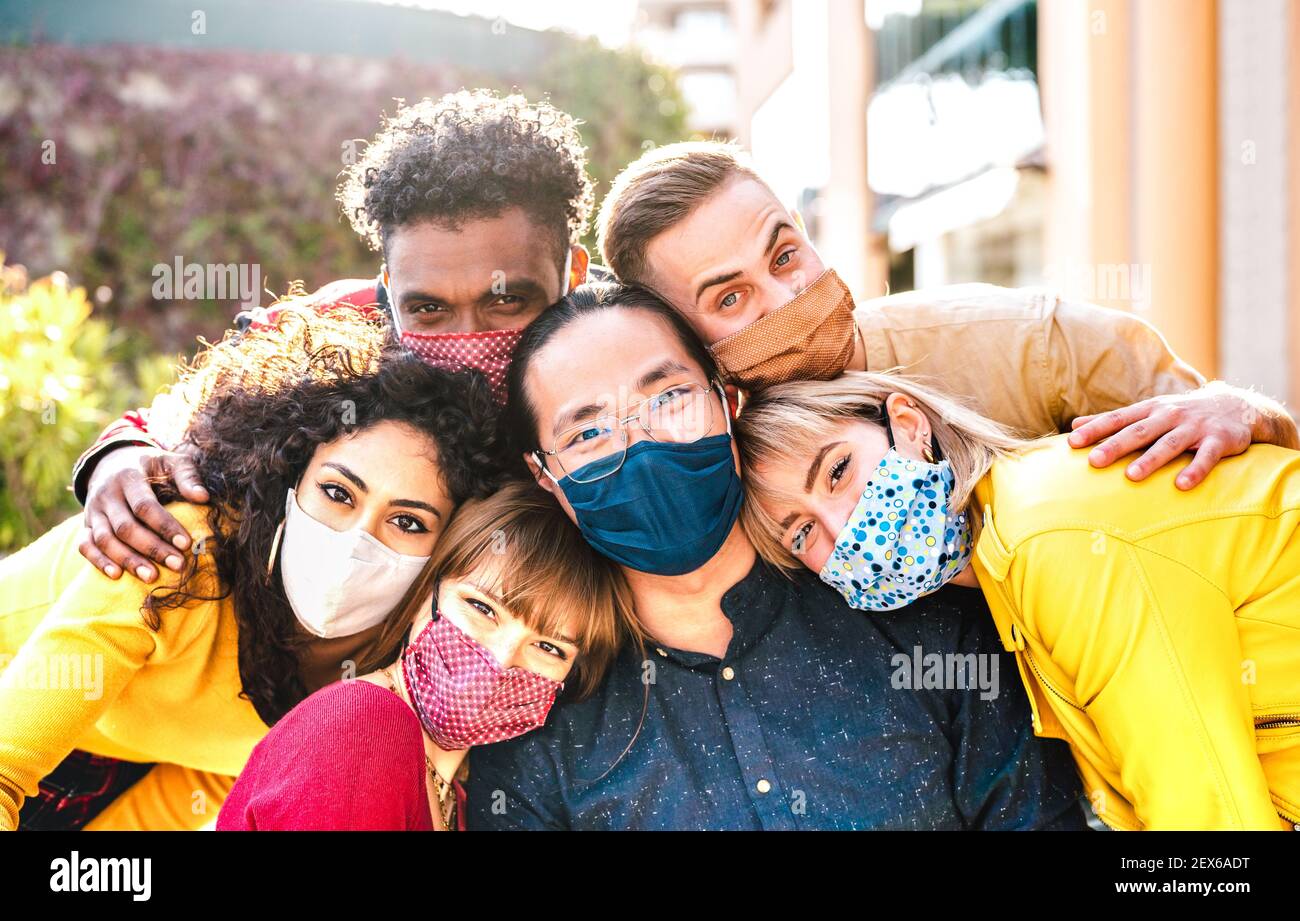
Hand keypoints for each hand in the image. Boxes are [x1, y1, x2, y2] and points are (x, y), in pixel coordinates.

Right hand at [78, 445, 209, 580]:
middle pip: (125, 527)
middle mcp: (106, 494)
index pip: (145, 506)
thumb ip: (187, 476)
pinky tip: (117, 575)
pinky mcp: (85, 524)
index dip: (165, 526)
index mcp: (128, 477)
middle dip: (152, 548)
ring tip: (151, 577)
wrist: (113, 462)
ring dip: (128, 560)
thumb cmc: (152, 466)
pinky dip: (98, 560)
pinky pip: (84, 545)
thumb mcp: (171, 461)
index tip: (186, 544)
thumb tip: (203, 497)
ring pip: (104, 539)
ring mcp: (92, 510)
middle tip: (177, 565)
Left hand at [1067, 386, 1256, 489]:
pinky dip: (1195, 470)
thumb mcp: (1147, 411)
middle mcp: (1170, 416)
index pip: (1117, 419)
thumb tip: (1074, 425)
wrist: (1236, 405)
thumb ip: (1113, 420)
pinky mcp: (1220, 440)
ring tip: (1131, 476)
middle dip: (1116, 446)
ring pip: (1170, 444)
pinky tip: (1181, 485)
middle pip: (1139, 432)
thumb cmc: (1179, 413)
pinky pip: (1207, 457)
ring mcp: (1195, 427)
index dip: (1095, 430)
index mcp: (1149, 410)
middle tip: (1094, 461)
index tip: (1072, 443)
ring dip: (1150, 460)